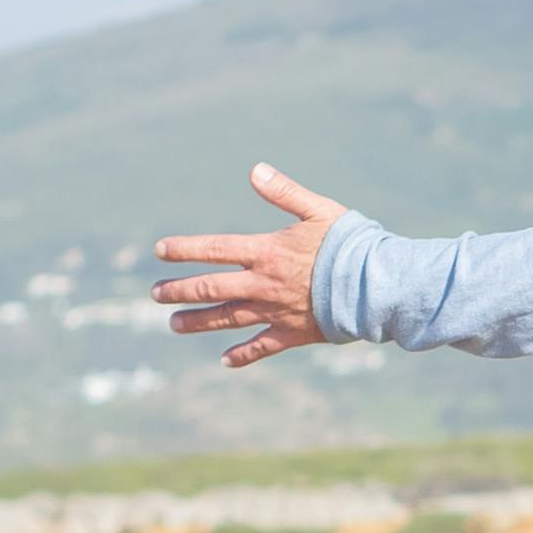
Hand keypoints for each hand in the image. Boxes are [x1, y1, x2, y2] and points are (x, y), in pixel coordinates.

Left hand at [152, 165, 346, 365]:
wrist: (375, 286)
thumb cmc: (351, 244)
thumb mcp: (319, 209)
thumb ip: (285, 192)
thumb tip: (255, 170)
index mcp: (266, 252)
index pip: (215, 248)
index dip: (185, 248)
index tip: (159, 250)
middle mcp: (263, 284)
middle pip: (211, 288)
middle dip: (180, 289)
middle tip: (156, 293)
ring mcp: (275, 311)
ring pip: (227, 318)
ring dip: (198, 322)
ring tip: (174, 324)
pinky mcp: (293, 334)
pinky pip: (261, 347)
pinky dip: (243, 355)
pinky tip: (225, 361)